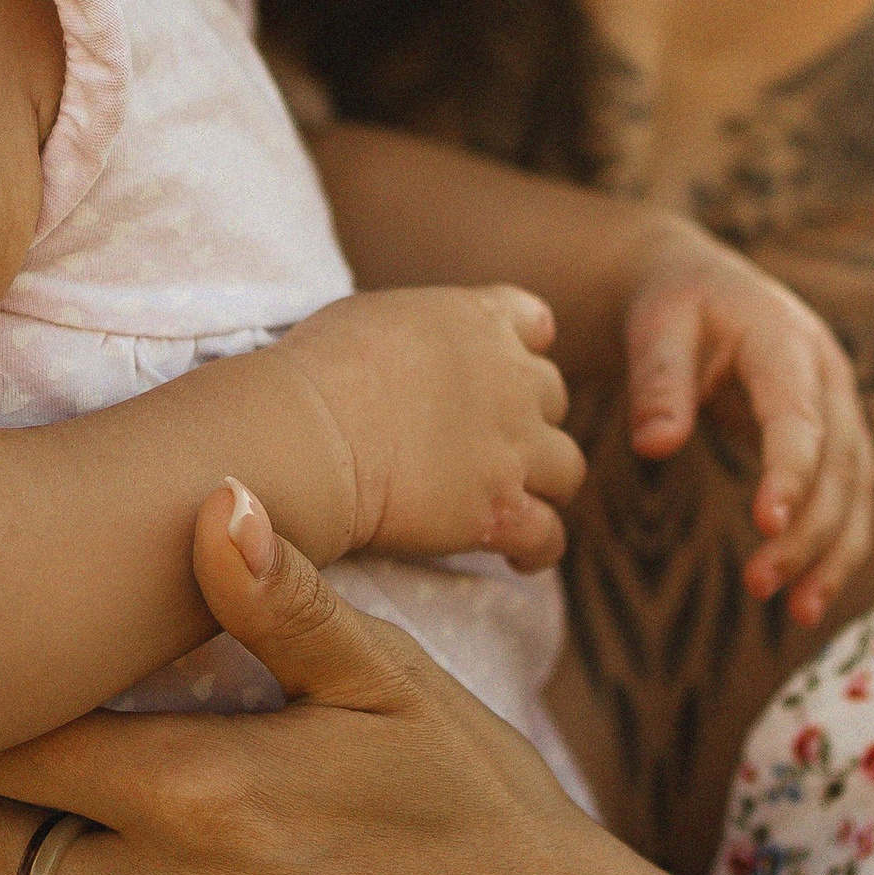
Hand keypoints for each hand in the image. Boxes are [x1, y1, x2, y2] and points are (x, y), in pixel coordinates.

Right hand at [278, 283, 588, 570]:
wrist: (307, 432)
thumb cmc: (315, 371)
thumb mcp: (375, 315)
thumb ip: (417, 332)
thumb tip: (406, 354)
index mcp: (478, 320)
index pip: (533, 322)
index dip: (523, 348)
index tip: (501, 371)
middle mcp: (511, 379)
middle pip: (551, 397)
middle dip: (528, 419)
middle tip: (490, 447)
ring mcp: (513, 447)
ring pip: (567, 468)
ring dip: (545, 484)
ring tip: (517, 502)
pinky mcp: (500, 509)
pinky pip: (548, 536)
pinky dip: (538, 549)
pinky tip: (518, 559)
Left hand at [618, 225, 873, 624]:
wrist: (703, 287)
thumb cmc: (676, 305)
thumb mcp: (658, 326)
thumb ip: (659, 381)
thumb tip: (655, 446)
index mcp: (787, 341)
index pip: (800, 415)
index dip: (790, 469)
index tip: (767, 523)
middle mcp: (829, 377)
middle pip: (839, 463)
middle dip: (808, 530)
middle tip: (760, 585)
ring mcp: (839, 410)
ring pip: (855, 491)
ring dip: (832, 553)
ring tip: (797, 611)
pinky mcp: (833, 441)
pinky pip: (846, 501)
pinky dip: (832, 550)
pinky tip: (805, 599)